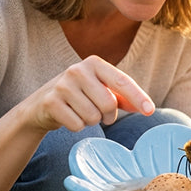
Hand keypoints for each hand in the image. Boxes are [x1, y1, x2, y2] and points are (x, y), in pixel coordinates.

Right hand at [30, 55, 154, 131]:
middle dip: (108, 116)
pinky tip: (68, 117)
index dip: (137, 97)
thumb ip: (121, 97)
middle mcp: (77, 70)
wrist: (40, 105)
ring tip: (80, 112)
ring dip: (91, 122)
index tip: (150, 111)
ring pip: (93, 117)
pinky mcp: (51, 102)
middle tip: (100, 114)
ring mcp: (62, 85)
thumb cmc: (78, 97)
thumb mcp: (100, 91)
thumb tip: (144, 107)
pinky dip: (77, 126)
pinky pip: (77, 125)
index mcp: (93, 63)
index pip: (121, 81)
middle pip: (109, 104)